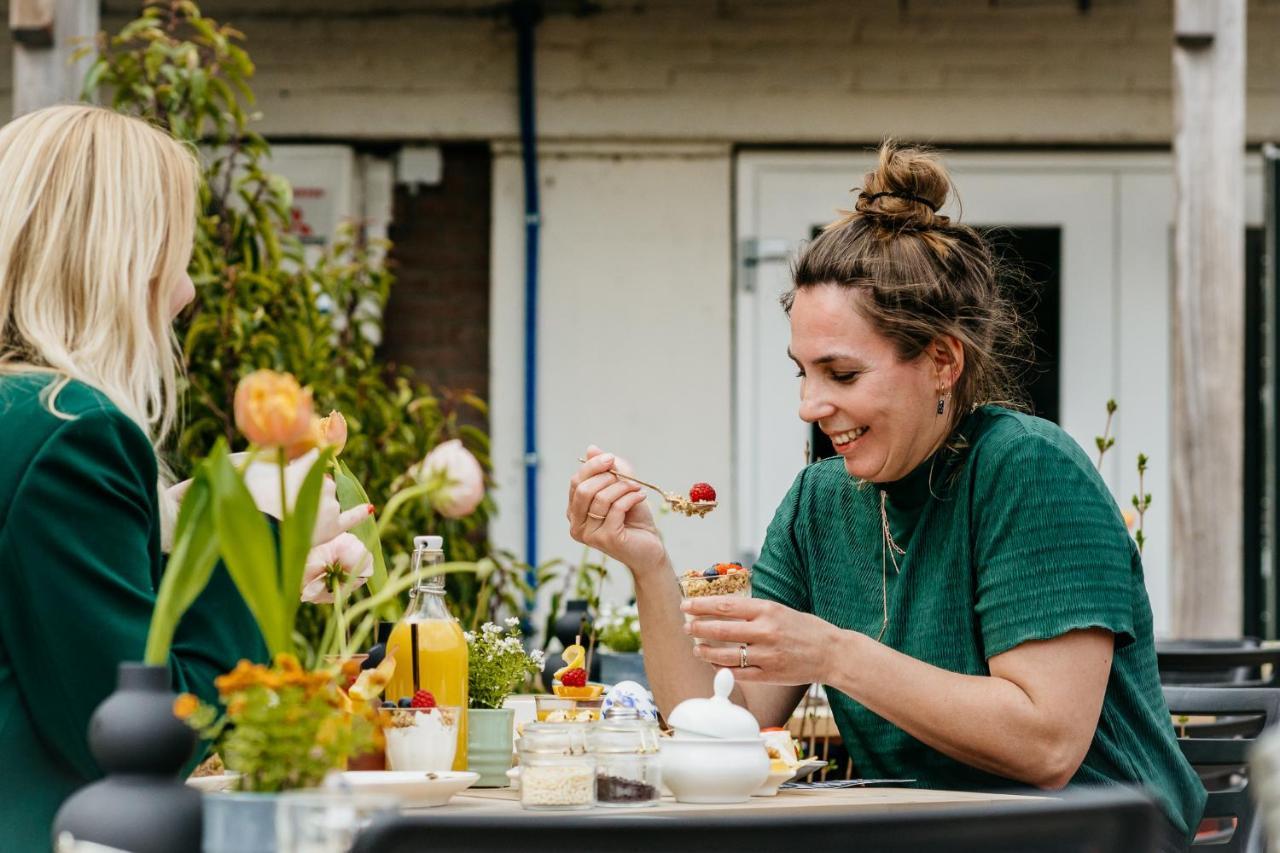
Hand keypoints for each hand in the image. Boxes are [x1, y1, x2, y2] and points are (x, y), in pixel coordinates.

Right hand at [240, 450, 371, 545]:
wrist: (259, 530)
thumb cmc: (251, 499)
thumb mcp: (250, 470)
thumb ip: (260, 459)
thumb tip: (259, 455)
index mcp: (307, 467)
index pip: (313, 459)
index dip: (302, 465)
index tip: (293, 472)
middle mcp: (324, 484)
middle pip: (322, 481)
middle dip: (309, 488)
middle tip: (285, 502)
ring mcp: (330, 506)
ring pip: (330, 499)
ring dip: (319, 504)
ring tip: (294, 517)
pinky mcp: (333, 527)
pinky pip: (351, 518)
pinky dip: (359, 512)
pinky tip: (370, 507)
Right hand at [567, 445, 668, 577]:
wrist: (650, 548)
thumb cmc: (633, 519)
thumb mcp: (620, 488)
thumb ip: (607, 470)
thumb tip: (591, 448)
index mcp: (575, 511)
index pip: (576, 482)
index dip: (592, 466)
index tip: (611, 458)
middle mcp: (576, 525)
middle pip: (583, 490)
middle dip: (606, 476)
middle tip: (626, 475)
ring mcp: (589, 535)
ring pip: (601, 498)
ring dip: (623, 487)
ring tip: (637, 487)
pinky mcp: (606, 539)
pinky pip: (616, 508)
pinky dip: (631, 497)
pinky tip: (641, 496)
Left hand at [681, 595, 845, 684]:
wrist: (831, 653)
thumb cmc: (805, 629)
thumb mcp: (779, 610)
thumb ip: (753, 611)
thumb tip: (721, 608)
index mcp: (768, 610)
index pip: (726, 606)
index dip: (702, 606)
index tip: (686, 605)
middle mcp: (766, 632)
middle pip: (721, 630)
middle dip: (698, 628)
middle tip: (687, 627)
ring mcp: (767, 656)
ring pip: (726, 656)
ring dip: (706, 652)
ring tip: (697, 649)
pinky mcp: (769, 675)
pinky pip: (738, 674)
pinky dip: (723, 670)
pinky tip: (715, 665)